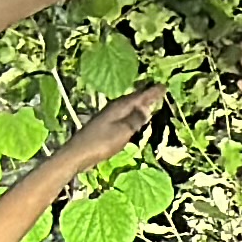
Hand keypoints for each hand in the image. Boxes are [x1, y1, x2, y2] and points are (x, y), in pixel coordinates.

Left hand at [39, 88, 166, 181]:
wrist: (77, 154)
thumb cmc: (101, 143)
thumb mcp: (122, 131)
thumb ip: (135, 119)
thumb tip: (146, 108)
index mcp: (119, 108)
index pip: (139, 97)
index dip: (151, 93)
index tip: (163, 87)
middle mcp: (113, 109)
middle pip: (132, 99)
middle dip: (145, 95)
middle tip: (158, 90)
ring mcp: (107, 117)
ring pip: (127, 106)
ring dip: (138, 103)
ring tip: (148, 101)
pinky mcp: (103, 126)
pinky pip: (122, 114)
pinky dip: (130, 112)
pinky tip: (131, 117)